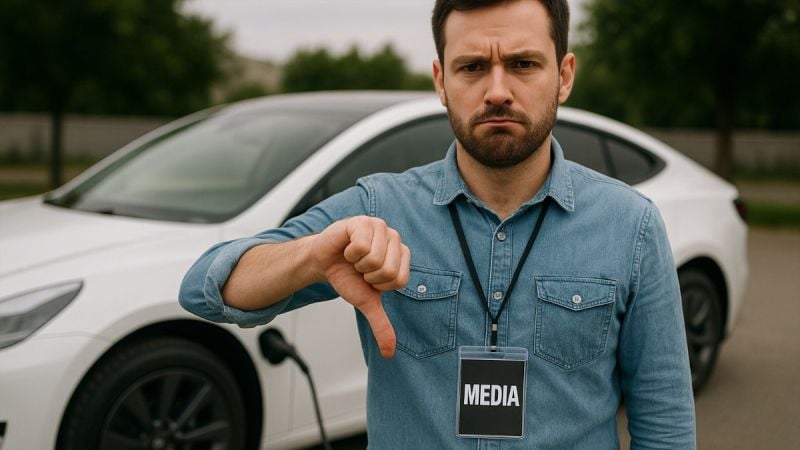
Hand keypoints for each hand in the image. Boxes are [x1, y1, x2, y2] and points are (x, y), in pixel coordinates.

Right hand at [311, 216, 409, 357]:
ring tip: (353, 257)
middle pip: (387, 270)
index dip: (378, 285)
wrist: (323, 262)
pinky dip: (348, 253)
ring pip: (374, 258)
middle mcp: (394, 238)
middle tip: (359, 268)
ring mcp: (379, 226)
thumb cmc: (348, 278)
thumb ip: (381, 325)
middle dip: (367, 275)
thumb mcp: (366, 302)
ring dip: (356, 263)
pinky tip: (346, 248)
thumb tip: (389, 354)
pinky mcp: (362, 221)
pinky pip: (360, 246)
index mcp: (402, 256)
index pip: (398, 280)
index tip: (368, 278)